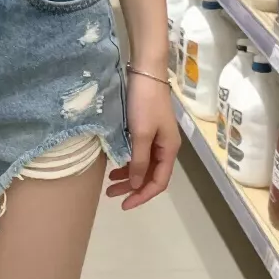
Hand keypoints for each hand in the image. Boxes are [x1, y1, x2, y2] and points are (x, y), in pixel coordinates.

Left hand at [105, 72, 179, 209]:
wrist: (145, 73)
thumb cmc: (145, 104)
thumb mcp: (141, 134)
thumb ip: (138, 160)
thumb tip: (136, 184)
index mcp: (169, 150)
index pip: (158, 182)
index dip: (142, 196)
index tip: (124, 205)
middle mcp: (165, 147)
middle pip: (150, 176)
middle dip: (132, 188)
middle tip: (110, 195)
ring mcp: (156, 138)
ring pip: (143, 166)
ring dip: (128, 176)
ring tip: (109, 183)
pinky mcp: (146, 129)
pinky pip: (138, 154)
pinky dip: (127, 162)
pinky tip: (114, 164)